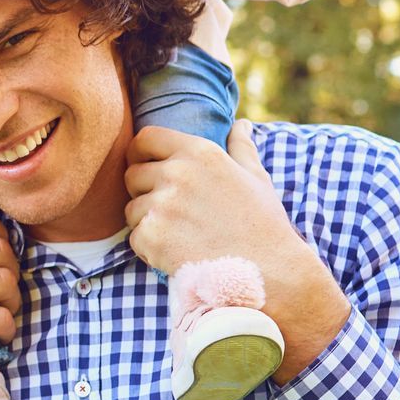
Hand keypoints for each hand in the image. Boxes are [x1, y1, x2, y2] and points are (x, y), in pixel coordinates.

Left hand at [124, 122, 349, 379]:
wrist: (267, 274)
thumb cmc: (264, 226)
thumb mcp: (256, 179)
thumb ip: (242, 147)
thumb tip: (241, 124)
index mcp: (200, 152)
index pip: (145, 138)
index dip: (140, 153)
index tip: (146, 168)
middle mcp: (177, 173)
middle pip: (133, 175)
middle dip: (144, 192)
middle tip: (171, 213)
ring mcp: (162, 205)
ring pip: (132, 209)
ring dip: (147, 223)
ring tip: (180, 237)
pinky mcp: (151, 237)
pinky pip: (134, 238)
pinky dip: (149, 248)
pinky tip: (177, 254)